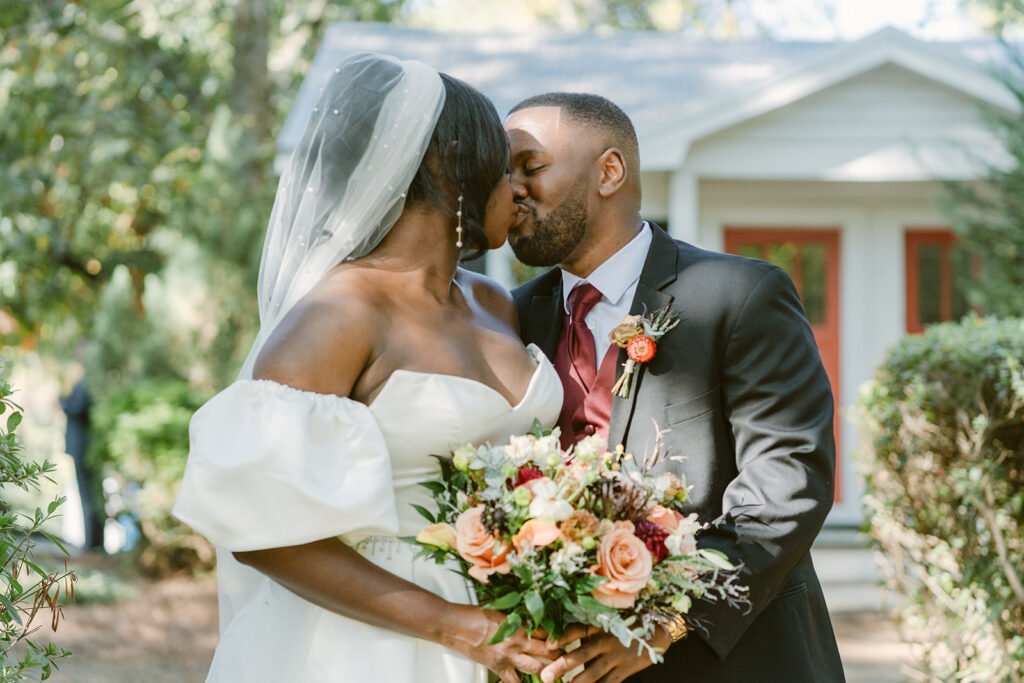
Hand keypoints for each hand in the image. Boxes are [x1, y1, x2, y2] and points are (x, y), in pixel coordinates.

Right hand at [445, 606, 561, 682]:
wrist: (453, 625)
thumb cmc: (474, 614)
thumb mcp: (500, 610)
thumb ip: (517, 617)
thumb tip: (531, 619)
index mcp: (519, 623)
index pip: (547, 631)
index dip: (559, 635)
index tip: (568, 637)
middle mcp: (517, 641)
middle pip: (547, 651)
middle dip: (560, 655)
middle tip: (568, 656)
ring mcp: (508, 657)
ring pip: (537, 668)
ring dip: (548, 671)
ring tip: (556, 672)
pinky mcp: (498, 668)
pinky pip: (515, 682)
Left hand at [539, 624, 670, 682]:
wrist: (658, 630)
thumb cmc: (626, 622)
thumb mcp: (608, 619)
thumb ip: (588, 625)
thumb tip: (561, 633)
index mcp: (600, 625)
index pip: (577, 629)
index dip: (562, 637)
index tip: (548, 645)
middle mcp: (606, 641)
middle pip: (581, 654)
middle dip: (562, 666)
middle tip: (546, 676)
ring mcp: (616, 657)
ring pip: (593, 673)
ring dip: (577, 682)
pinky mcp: (625, 670)